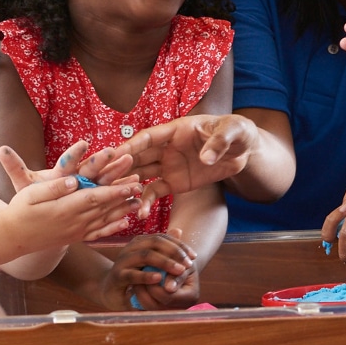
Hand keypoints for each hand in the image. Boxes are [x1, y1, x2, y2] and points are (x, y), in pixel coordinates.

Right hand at [0, 145, 139, 244]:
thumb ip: (54, 188)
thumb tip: (74, 180)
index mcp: (64, 208)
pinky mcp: (76, 237)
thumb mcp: (31, 194)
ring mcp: (76, 231)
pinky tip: (124, 223)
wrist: (14, 237)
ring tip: (139, 202)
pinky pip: (98, 233)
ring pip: (104, 220)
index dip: (114, 191)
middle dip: (124, 197)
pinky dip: (112, 228)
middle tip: (141, 187)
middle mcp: (74, 221)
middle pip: (104, 207)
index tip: (129, 185)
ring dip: (123, 211)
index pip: (94, 198)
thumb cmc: (20, 210)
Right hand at [103, 229, 199, 309]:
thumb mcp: (151, 263)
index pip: (163, 237)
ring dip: (165, 262)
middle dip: (174, 252)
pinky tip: (159, 278)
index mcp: (140, 242)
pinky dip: (147, 276)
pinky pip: (132, 274)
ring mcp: (123, 261)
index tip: (194, 256)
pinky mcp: (117, 276)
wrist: (110, 291)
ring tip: (179, 270)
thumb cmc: (134, 276)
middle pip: (155, 242)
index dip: (180, 245)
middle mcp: (131, 247)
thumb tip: (179, 230)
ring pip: (146, 255)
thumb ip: (164, 249)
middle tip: (189, 264)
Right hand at [110, 114, 260, 203]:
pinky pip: (156, 191)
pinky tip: (140, 214)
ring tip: (115, 199)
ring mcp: (169, 165)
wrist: (244, 150)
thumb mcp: (233, 131)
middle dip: (120, 167)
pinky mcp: (175, 182)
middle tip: (101, 180)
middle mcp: (167, 148)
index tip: (115, 154)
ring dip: (127, 185)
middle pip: (138, 156)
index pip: (148, 137)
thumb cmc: (237, 132)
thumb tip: (205, 158)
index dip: (131, 146)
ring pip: (141, 174)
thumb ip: (219, 143)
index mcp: (176, 130)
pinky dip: (146, 202)